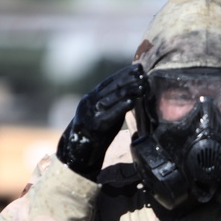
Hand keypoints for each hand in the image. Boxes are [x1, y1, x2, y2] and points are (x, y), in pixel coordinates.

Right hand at [57, 64, 147, 178]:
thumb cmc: (95, 134)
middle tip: (143, 74)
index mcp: (91, 98)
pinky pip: (109, 115)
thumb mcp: (106, 115)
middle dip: (128, 79)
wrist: (78, 153)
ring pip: (111, 98)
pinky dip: (120, 107)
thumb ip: (116, 105)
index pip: (109, 82)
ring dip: (128, 91)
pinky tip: (132, 102)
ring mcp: (90, 113)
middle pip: (111, 87)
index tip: (138, 68)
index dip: (124, 73)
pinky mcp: (93, 126)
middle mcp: (89, 102)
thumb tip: (134, 95)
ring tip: (142, 86)